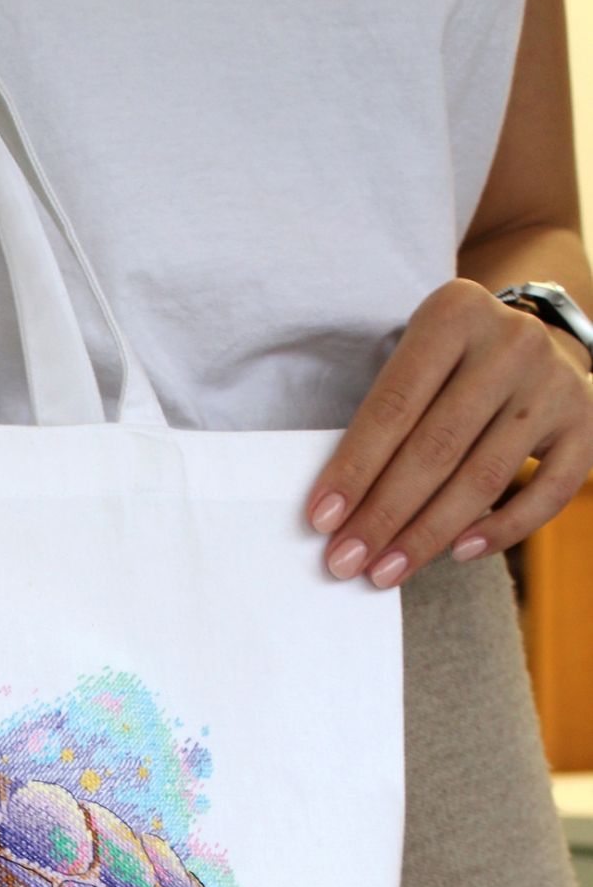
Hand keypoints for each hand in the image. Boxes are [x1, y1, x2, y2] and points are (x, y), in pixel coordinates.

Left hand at [304, 277, 592, 587]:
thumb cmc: (453, 368)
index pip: (394, 406)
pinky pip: (545, 494)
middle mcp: (511, 343)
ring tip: (386, 571)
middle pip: (436, 447)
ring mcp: (554, 384)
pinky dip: (501, 530)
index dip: (354, 469)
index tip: (321, 521)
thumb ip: (384, 421)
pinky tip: (458, 553)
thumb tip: (339, 510)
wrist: (541, 342)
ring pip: (484, 477)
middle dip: (384, 514)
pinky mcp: (585, 425)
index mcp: (454, 315)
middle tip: (346, 561)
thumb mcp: (417, 364)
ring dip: (428, 534)